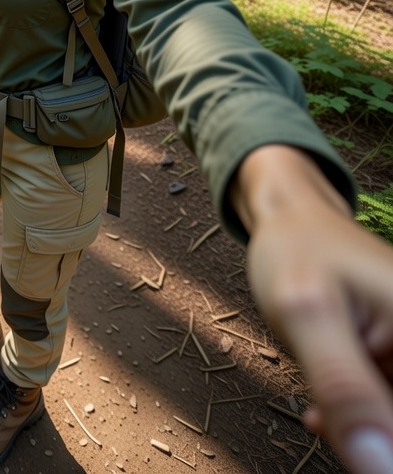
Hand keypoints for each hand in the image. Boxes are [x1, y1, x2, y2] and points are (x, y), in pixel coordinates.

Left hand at [234, 146, 392, 472]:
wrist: (288, 220)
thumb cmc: (296, 251)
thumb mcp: (308, 314)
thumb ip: (344, 389)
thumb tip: (381, 469)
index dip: (385, 440)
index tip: (347, 427)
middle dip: (371, 434)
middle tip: (326, 415)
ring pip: (391, 422)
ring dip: (361, 428)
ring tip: (322, 409)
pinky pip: (385, 411)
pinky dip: (357, 418)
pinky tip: (323, 410)